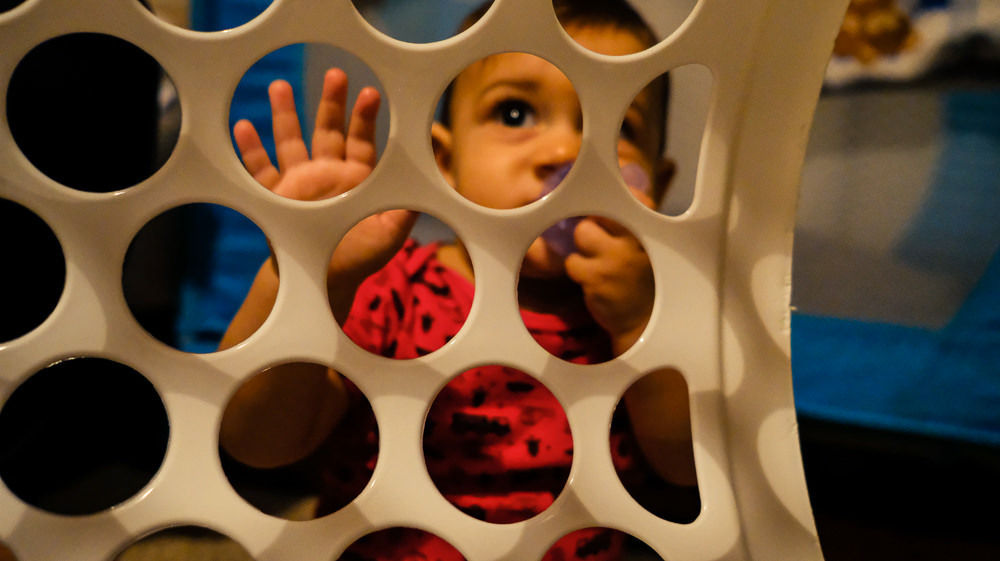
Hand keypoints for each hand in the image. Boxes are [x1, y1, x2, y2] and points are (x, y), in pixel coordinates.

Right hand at [233, 69, 415, 319]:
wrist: (326, 282)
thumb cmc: (361, 257)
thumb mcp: (392, 232)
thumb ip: (410, 205)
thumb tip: (438, 180)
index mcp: (358, 177)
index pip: (362, 139)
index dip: (365, 117)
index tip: (369, 93)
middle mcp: (329, 173)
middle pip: (328, 129)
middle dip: (331, 102)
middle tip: (335, 74)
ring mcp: (301, 182)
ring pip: (291, 140)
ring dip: (285, 115)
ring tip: (279, 86)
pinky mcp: (276, 197)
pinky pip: (260, 170)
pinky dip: (251, 150)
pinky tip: (242, 127)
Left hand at [564, 189, 655, 352]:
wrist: (642, 322)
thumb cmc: (642, 279)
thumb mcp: (646, 248)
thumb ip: (631, 223)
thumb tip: (615, 192)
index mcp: (651, 230)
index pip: (631, 197)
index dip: (611, 201)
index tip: (606, 212)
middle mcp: (635, 240)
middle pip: (600, 210)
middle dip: (593, 222)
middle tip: (596, 237)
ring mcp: (615, 259)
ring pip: (582, 232)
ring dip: (582, 246)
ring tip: (592, 259)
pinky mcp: (596, 278)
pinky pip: (572, 261)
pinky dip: (576, 269)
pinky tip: (588, 277)